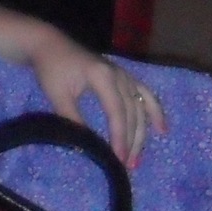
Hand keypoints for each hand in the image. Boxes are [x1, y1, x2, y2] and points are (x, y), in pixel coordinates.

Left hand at [25, 31, 167, 166]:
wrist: (50, 45)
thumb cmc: (51, 69)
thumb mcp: (58, 95)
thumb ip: (73, 119)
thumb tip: (86, 146)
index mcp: (103, 77)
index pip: (117, 112)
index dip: (120, 137)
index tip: (119, 158)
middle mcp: (120, 75)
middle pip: (132, 112)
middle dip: (132, 141)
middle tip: (127, 165)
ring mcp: (124, 75)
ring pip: (140, 107)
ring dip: (142, 133)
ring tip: (138, 157)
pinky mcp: (124, 76)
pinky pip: (145, 94)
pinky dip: (155, 111)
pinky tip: (161, 129)